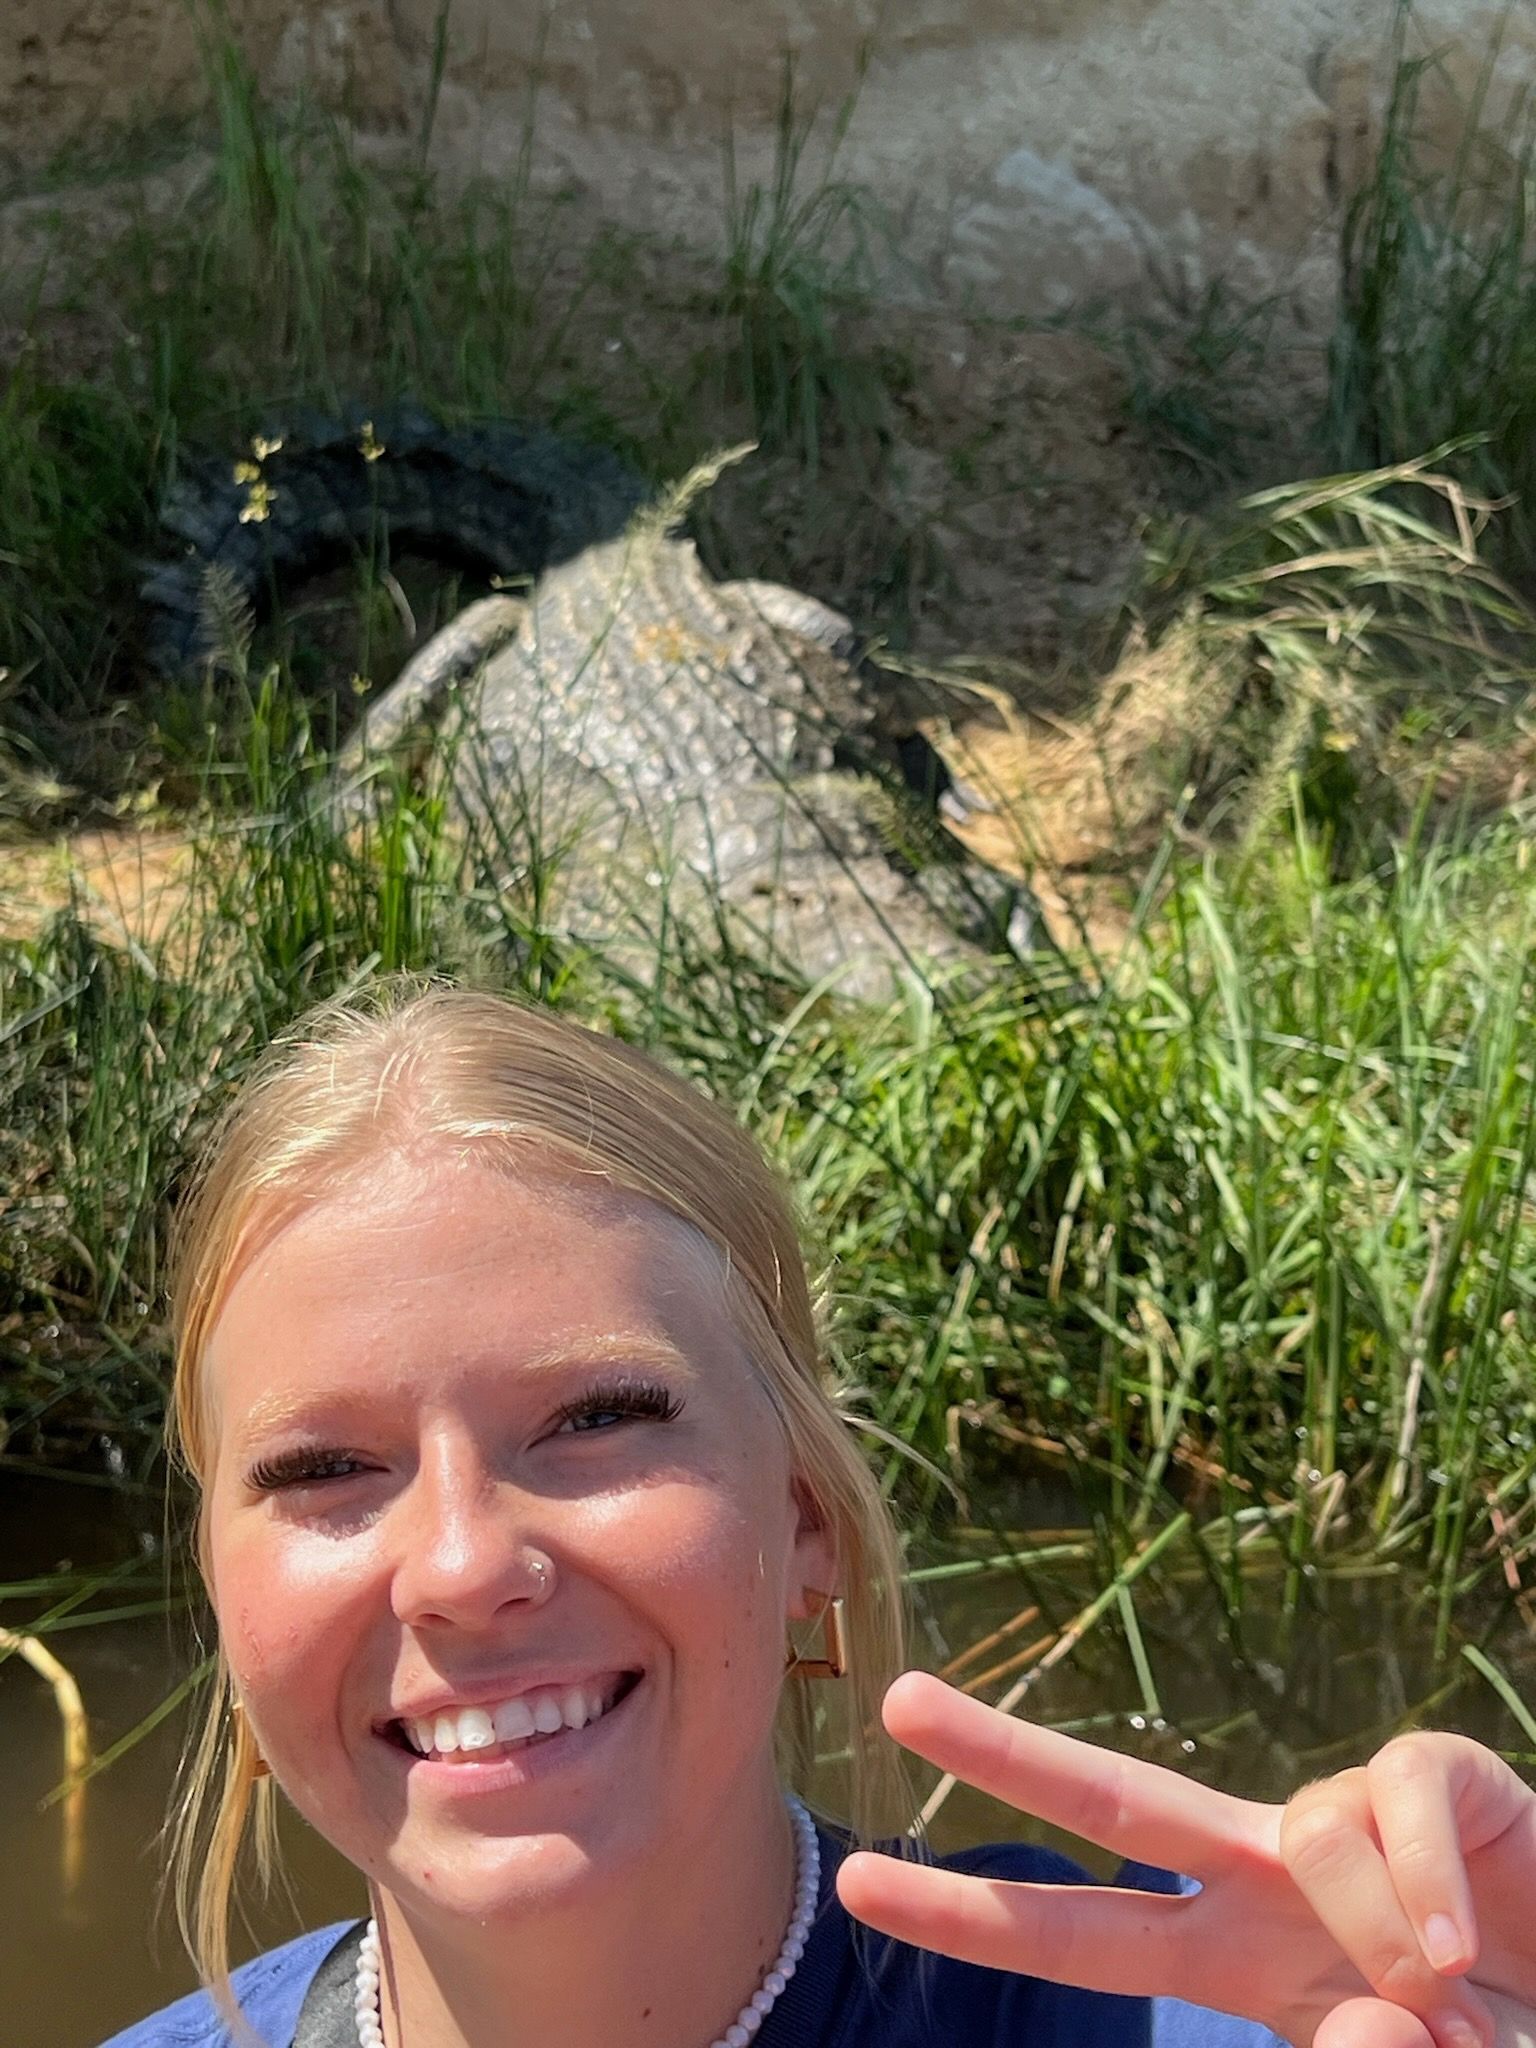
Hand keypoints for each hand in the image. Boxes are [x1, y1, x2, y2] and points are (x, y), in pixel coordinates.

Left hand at [835, 1673, 1535, 2047]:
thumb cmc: (1495, 2034)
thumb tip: (1362, 2013)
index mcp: (1236, 1956)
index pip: (1081, 1932)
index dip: (973, 1911)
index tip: (856, 1884)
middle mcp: (1269, 1875)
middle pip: (1117, 1799)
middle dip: (1004, 1751)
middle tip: (895, 1702)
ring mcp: (1347, 1819)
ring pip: (1298, 1824)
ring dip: (1370, 1925)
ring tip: (1446, 1993)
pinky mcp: (1436, 1774)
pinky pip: (1395, 1794)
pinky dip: (1421, 1876)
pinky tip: (1457, 1941)